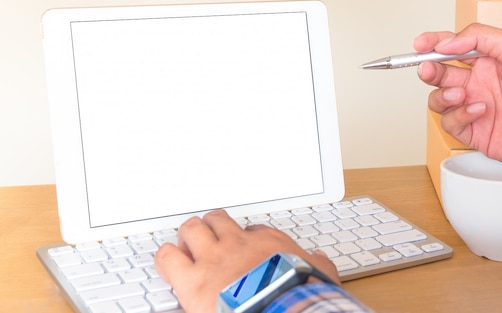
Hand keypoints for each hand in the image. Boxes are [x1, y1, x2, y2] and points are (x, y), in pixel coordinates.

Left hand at [155, 210, 339, 312]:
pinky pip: (168, 257)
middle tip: (209, 238)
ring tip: (186, 246)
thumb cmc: (300, 296)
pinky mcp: (193, 281)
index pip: (251, 230)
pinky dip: (166, 257)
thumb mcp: (320, 275)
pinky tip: (168, 262)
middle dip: (211, 227)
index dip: (244, 238)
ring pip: (192, 229)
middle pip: (217, 220)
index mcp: (268, 243)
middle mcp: (238, 245)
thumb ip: (318, 264)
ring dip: (188, 236)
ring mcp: (214, 260)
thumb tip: (320, 258)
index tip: (243, 248)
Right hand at [414, 23, 501, 173]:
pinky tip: (478, 110)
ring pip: (438, 100)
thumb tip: (447, 43)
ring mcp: (475, 108)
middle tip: (428, 69)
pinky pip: (450, 123)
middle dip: (429, 70)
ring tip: (460, 93)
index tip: (419, 44)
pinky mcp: (475, 132)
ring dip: (442, 95)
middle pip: (439, 74)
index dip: (432, 44)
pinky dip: (458, 116)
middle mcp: (478, 83)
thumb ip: (479, 38)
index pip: (451, 48)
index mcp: (487, 61)